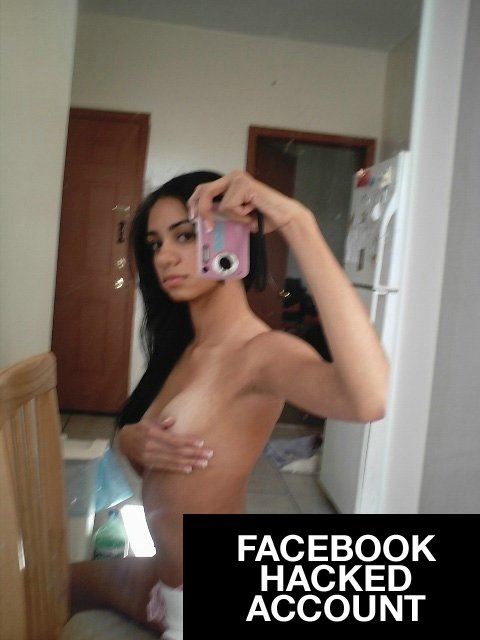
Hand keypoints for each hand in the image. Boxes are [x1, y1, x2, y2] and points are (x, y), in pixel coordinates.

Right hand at [118, 416, 212, 473]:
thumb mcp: (148, 421)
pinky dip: (178, 468)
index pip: (173, 439)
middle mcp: (151, 446)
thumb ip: (161, 422)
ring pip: (173, 461)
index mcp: (153, 433)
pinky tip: (189, 469)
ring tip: (203, 464)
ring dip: (190, 462)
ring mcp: (150, 457)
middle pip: (176, 451)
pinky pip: (166, 467)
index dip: (188, 441)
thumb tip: (173, 420)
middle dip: (194, 453)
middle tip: (208, 455)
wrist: (123, 441)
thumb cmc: (140, 429)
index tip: (201, 443)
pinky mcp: (149, 464)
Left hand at [187, 169, 304, 233]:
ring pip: (222, 205)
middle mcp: (233, 176)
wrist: (283, 217)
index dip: (194, 202)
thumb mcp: (237, 215)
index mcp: (230, 182)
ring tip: (249, 214)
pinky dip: (241, 215)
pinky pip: (231, 207)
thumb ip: (223, 213)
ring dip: (235, 216)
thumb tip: (204, 221)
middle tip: (205, 226)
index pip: (204, 188)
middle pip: (205, 191)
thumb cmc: (264, 217)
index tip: (193, 217)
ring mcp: (238, 178)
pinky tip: (253, 211)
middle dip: (202, 210)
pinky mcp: (244, 185)